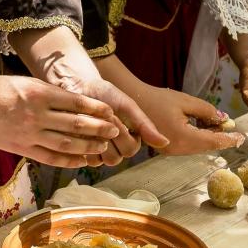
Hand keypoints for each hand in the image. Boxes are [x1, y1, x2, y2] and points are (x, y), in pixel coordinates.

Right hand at [0, 75, 119, 167]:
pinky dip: (69, 161)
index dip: (97, 108)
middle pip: (75, 124)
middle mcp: (36, 114)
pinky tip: (83, 161)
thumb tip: (77, 102)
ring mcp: (29, 133)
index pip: (76, 102)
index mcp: (39, 93)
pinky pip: (50, 157)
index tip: (111, 111)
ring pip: (66, 144)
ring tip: (103, 146)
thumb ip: (50, 92)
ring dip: (88, 146)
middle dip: (99, 128)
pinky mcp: (22, 148)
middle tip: (115, 130)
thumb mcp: (26, 81)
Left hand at [44, 60, 169, 165]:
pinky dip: (84, 144)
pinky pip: (87, 159)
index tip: (114, 115)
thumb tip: (166, 142)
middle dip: (107, 136)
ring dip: (95, 140)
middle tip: (101, 118)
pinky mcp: (83, 152)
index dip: (121, 134)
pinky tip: (82, 129)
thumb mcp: (129, 106)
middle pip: (116, 159)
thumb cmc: (106, 94)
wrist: (81, 86)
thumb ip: (146, 125)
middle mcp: (116, 149)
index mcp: (130, 139)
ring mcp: (99, 152)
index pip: (130, 150)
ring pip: (102, 161)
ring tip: (91, 121)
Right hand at [136, 84, 244, 155]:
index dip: (228, 139)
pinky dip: (198, 139)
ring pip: (197, 148)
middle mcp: (177, 149)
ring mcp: (170, 151)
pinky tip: (203, 128)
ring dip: (209, 138)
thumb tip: (223, 119)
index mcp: (182, 137)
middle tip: (233, 130)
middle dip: (220, 138)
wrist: (134, 101)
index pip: (212, 141)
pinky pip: (188, 146)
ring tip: (219, 125)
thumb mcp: (186, 101)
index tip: (241, 137)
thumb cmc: (158, 98)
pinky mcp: (166, 148)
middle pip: (206, 147)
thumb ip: (207, 111)